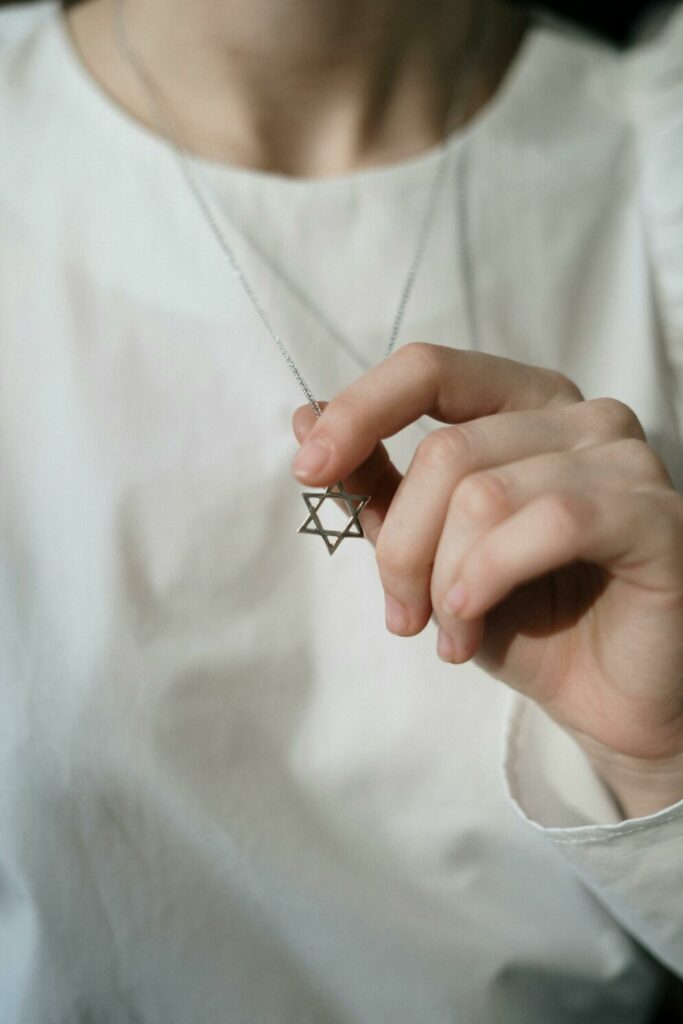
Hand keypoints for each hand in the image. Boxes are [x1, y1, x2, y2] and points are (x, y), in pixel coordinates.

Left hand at [291, 344, 682, 815]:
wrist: (605, 700)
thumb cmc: (522, 617)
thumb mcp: (429, 549)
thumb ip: (377, 483)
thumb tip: (304, 415)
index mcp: (522, 405)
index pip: (429, 369)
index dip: (359, 412)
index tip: (309, 470)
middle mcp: (578, 415)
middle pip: (446, 451)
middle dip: (401, 546)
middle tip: (402, 614)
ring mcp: (624, 458)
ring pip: (485, 494)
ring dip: (445, 580)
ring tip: (448, 633)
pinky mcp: (654, 515)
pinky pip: (551, 521)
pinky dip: (491, 577)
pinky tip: (474, 622)